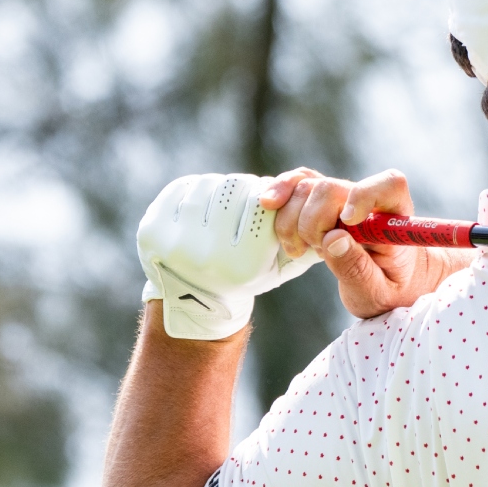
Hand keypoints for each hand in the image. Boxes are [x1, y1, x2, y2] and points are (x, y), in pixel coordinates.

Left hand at [138, 174, 321, 339]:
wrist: (195, 300)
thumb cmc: (249, 276)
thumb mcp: (285, 265)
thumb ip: (307, 239)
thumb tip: (337, 217)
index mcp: (241, 265)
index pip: (264, 207)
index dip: (274, 197)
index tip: (273, 200)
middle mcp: (205, 256)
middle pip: (236, 191)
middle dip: (247, 189)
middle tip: (250, 195)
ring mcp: (173, 243)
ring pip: (209, 186)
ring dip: (222, 186)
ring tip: (228, 197)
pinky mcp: (150, 232)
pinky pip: (180, 191)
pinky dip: (194, 189)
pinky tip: (202, 199)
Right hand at [258, 168, 470, 318]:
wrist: (386, 283)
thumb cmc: (388, 288)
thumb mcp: (376, 292)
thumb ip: (357, 269)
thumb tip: (333, 239)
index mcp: (395, 218)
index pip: (389, 185)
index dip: (363, 195)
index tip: (348, 221)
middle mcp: (369, 199)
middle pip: (332, 188)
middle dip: (313, 223)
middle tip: (317, 253)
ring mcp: (343, 196)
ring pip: (307, 185)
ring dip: (292, 220)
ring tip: (302, 249)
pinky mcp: (320, 199)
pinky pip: (297, 182)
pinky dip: (279, 191)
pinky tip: (269, 206)